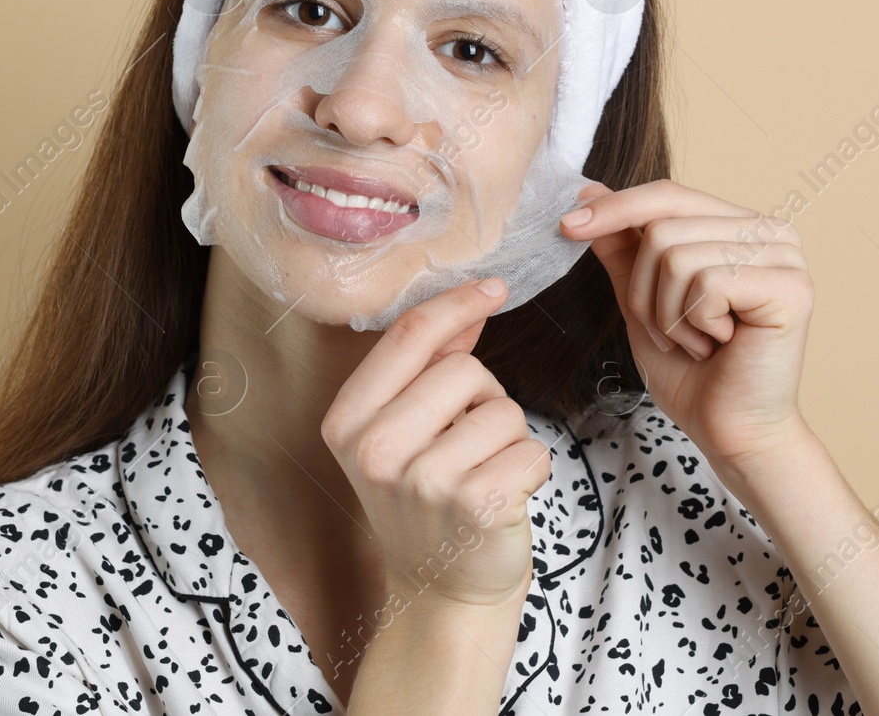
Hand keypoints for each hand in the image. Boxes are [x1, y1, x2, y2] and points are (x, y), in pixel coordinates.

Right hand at [320, 278, 552, 611]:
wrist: (441, 590)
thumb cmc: (427, 500)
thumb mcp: (405, 430)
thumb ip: (430, 365)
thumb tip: (471, 304)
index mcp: (347, 422)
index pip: (407, 336)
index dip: (456, 304)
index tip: (493, 289)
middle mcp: (376, 451)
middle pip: (464, 369)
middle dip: (483, 395)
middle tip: (466, 443)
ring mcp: (424, 481)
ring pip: (504, 409)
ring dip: (508, 436)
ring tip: (482, 473)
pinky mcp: (477, 506)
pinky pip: (532, 449)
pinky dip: (531, 469)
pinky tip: (503, 498)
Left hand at [560, 179, 814, 471]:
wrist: (730, 432)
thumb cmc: (691, 372)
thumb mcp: (642, 301)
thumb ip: (623, 248)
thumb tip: (590, 190)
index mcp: (739, 226)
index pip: (668, 195)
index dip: (616, 208)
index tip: (566, 225)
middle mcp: (769, 231)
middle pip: (664, 228)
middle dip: (645, 292)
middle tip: (673, 334)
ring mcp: (785, 256)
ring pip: (677, 256)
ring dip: (669, 314)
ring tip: (698, 341)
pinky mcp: (791, 287)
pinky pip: (707, 283)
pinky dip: (695, 324)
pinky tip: (721, 345)